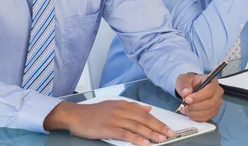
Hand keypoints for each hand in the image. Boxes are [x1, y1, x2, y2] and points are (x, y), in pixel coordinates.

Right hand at [43, 100, 175, 145]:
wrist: (76, 115)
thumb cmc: (95, 112)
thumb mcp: (115, 105)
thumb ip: (133, 107)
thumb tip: (148, 109)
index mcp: (125, 104)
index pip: (146, 114)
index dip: (158, 121)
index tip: (168, 128)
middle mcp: (123, 110)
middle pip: (145, 120)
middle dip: (159, 128)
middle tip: (170, 134)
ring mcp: (116, 119)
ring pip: (138, 127)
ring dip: (151, 134)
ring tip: (161, 140)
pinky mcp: (109, 128)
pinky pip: (126, 134)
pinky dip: (137, 139)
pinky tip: (145, 143)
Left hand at [176, 73, 223, 121]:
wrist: (189, 90)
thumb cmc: (189, 83)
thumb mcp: (184, 80)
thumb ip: (184, 85)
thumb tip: (186, 92)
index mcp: (212, 81)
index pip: (210, 90)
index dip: (199, 96)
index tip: (188, 99)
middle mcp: (217, 92)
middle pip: (211, 102)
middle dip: (196, 106)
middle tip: (185, 105)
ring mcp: (217, 102)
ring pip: (209, 111)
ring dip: (195, 113)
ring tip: (185, 109)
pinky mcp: (214, 111)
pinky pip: (206, 117)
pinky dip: (196, 117)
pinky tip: (190, 113)